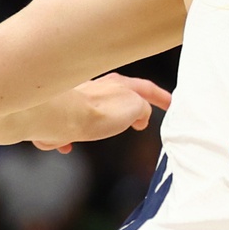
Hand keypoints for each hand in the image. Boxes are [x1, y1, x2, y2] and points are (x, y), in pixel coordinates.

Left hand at [33, 74, 171, 150]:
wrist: (58, 118)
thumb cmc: (96, 112)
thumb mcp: (135, 107)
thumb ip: (143, 109)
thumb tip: (139, 115)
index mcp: (119, 85)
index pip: (146, 88)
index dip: (160, 97)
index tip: (170, 104)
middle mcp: (98, 88)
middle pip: (119, 95)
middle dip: (129, 107)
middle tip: (138, 120)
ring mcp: (78, 100)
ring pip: (95, 110)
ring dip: (101, 121)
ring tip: (105, 133)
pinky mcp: (61, 115)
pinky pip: (71, 125)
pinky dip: (74, 134)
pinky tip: (70, 145)